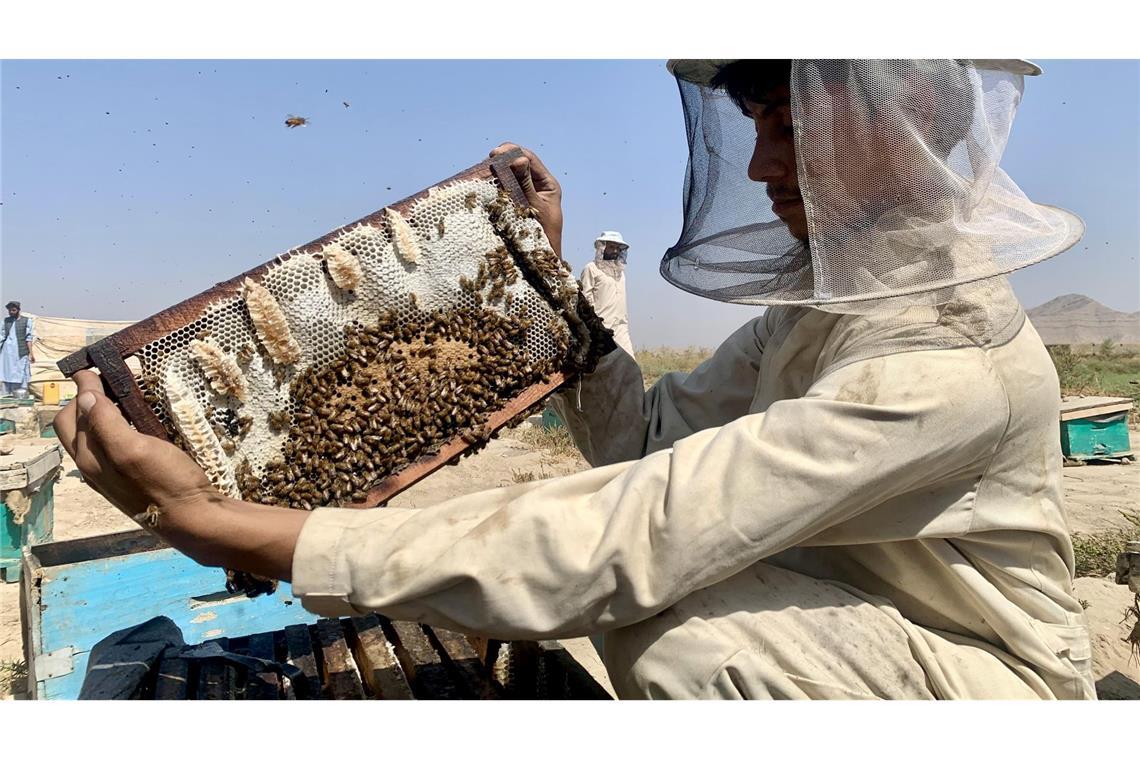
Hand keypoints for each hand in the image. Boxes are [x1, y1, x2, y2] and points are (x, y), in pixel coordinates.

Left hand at [53, 370, 221, 522]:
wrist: (194, 519)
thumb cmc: (166, 483)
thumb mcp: (133, 449)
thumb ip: (105, 423)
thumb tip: (84, 394)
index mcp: (90, 458)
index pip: (70, 416)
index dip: (82, 390)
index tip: (98, 369)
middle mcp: (94, 467)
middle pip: (76, 427)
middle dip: (86, 401)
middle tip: (111, 381)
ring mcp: (111, 476)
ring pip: (95, 438)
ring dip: (102, 414)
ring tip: (124, 398)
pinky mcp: (130, 480)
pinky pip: (112, 448)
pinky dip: (117, 429)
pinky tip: (137, 426)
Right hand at [490, 143, 563, 257]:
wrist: (542, 259)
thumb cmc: (544, 234)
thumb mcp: (534, 206)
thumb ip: (525, 183)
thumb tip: (519, 159)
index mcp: (548, 184)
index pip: (530, 159)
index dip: (513, 152)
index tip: (496, 153)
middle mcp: (539, 186)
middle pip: (520, 164)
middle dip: (505, 158)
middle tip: (490, 158)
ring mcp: (528, 194)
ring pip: (513, 175)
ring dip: (500, 170)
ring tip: (486, 168)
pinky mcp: (518, 203)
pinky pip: (508, 188)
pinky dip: (498, 182)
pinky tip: (488, 181)